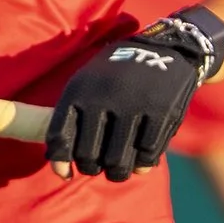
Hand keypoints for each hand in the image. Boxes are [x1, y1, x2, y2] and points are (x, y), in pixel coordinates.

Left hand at [45, 10, 221, 181]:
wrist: (164, 49)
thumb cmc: (117, 75)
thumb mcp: (88, 83)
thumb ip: (72, 120)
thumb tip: (59, 168)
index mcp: (79, 89)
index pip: (59, 136)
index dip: (60, 161)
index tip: (66, 174)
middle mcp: (103, 97)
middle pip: (88, 156)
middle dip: (91, 167)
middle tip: (98, 166)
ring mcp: (133, 105)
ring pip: (117, 162)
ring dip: (117, 172)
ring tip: (119, 170)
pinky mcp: (161, 112)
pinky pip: (146, 156)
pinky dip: (143, 163)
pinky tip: (141, 160)